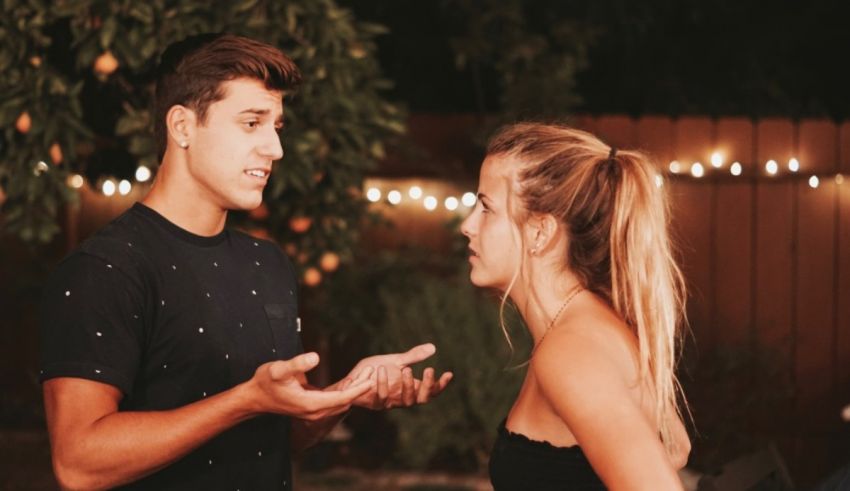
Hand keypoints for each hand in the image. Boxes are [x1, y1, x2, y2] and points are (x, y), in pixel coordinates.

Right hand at [249, 352, 372, 420]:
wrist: (255, 397)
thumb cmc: (265, 381)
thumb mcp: (279, 369)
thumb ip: (297, 363)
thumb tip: (316, 356)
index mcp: (310, 404)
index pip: (342, 399)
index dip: (358, 389)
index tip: (371, 379)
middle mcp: (314, 411)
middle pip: (344, 402)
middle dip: (360, 388)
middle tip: (373, 371)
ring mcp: (313, 411)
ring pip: (340, 403)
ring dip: (353, 390)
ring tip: (366, 374)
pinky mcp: (312, 408)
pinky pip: (334, 402)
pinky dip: (345, 393)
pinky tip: (352, 381)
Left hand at [344, 343, 452, 409]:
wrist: (351, 381)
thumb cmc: (375, 371)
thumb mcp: (396, 361)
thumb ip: (413, 357)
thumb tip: (433, 347)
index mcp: (410, 388)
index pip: (430, 391)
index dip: (440, 385)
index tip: (449, 373)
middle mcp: (402, 398)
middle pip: (422, 399)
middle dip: (427, 385)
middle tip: (429, 369)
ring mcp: (390, 402)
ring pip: (405, 401)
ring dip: (408, 386)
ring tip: (406, 369)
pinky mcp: (374, 403)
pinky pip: (381, 397)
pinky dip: (382, 383)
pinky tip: (381, 369)